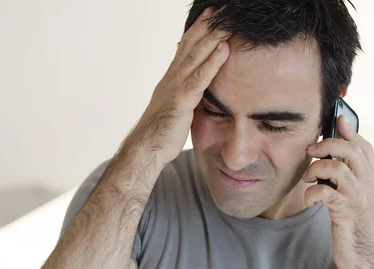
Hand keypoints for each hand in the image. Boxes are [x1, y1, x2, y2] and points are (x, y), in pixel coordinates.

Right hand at [128, 7, 229, 166]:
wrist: (146, 150)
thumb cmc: (162, 133)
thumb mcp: (177, 108)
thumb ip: (187, 95)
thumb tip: (199, 91)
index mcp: (172, 79)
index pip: (186, 48)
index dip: (199, 30)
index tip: (211, 16)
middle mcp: (172, 78)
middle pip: (191, 46)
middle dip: (206, 26)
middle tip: (220, 10)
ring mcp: (175, 88)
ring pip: (196, 57)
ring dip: (212, 38)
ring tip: (227, 23)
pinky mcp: (181, 102)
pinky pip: (199, 79)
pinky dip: (212, 63)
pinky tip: (223, 50)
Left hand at [302, 115, 373, 268]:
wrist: (364, 256)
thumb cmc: (354, 223)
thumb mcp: (355, 195)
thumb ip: (348, 174)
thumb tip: (331, 151)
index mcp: (371, 178)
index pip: (363, 145)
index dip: (348, 130)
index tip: (336, 120)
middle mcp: (368, 184)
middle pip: (351, 150)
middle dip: (327, 144)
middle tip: (311, 152)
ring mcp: (359, 198)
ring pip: (338, 169)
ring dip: (316, 170)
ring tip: (308, 180)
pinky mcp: (346, 213)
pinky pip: (325, 194)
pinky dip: (312, 194)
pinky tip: (310, 201)